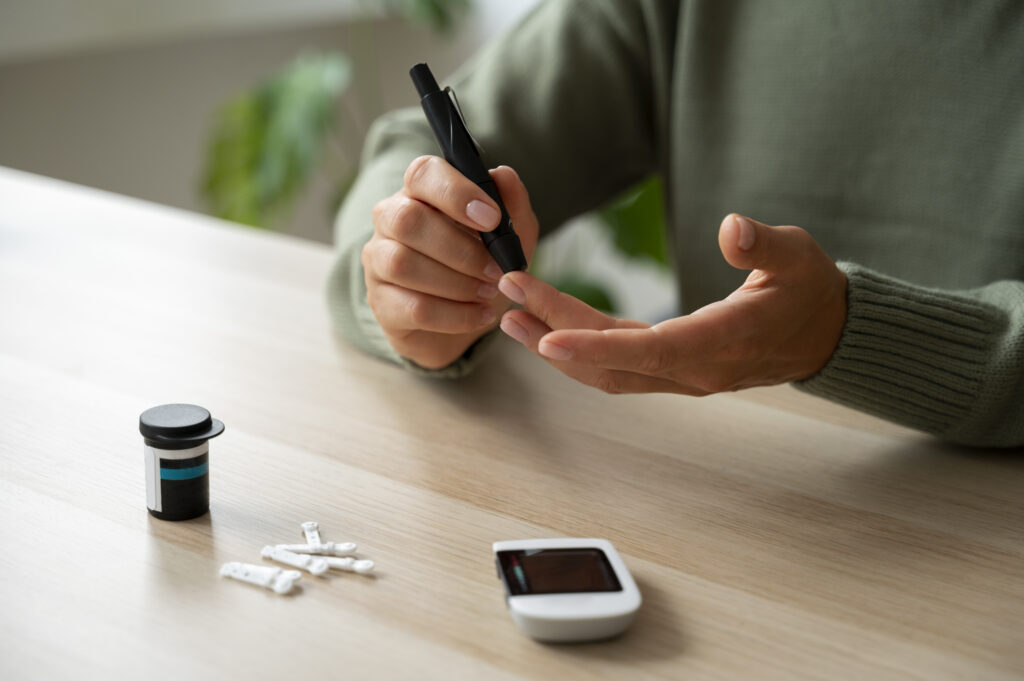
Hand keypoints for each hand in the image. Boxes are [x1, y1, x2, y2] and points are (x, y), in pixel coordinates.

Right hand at [363, 156, 538, 368]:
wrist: (465, 320)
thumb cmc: (483, 267)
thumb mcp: (510, 236)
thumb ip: (512, 205)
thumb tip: (504, 175)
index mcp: (421, 192)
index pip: (422, 174)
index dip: (456, 192)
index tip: (492, 218)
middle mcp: (390, 219)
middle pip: (408, 220)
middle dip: (461, 249)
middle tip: (497, 270)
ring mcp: (378, 261)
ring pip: (403, 264)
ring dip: (457, 283)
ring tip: (489, 293)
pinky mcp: (381, 303)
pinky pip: (413, 308)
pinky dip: (455, 315)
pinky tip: (481, 315)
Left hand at [497, 214, 846, 394]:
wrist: (825, 335)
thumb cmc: (810, 290)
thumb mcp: (799, 256)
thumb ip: (764, 246)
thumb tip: (732, 227)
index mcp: (723, 343)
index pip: (649, 350)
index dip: (596, 346)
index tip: (546, 336)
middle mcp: (696, 370)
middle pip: (613, 362)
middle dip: (556, 334)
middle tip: (507, 297)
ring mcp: (682, 376)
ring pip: (609, 372)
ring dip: (558, 348)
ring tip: (511, 318)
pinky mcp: (674, 370)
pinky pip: (619, 367)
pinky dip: (581, 349)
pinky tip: (547, 328)